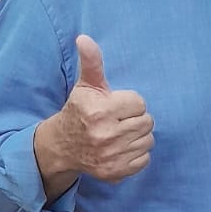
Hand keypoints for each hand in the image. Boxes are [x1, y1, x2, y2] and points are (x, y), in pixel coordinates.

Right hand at [36, 36, 154, 188]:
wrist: (62, 146)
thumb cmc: (79, 111)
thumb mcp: (86, 85)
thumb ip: (91, 61)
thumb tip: (84, 38)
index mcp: (100, 111)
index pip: (139, 103)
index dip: (129, 103)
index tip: (115, 106)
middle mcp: (106, 135)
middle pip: (147, 122)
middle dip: (135, 119)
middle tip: (119, 120)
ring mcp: (111, 156)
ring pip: (148, 140)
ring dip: (138, 136)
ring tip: (120, 133)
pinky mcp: (115, 172)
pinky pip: (145, 159)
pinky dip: (137, 154)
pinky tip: (121, 148)